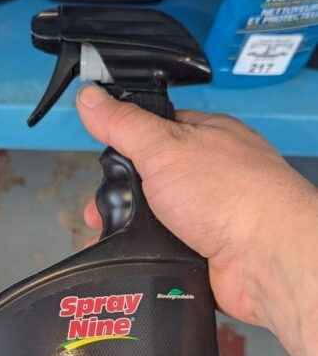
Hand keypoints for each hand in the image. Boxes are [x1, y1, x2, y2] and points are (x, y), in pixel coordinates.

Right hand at [77, 85, 317, 355]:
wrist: (264, 258)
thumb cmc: (233, 195)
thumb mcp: (164, 147)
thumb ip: (124, 124)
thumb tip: (91, 97)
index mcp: (205, 137)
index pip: (154, 131)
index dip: (123, 144)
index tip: (101, 160)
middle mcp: (209, 175)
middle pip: (150, 181)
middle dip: (121, 197)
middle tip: (99, 210)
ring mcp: (208, 215)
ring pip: (154, 220)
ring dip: (131, 229)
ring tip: (111, 235)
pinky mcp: (204, 251)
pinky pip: (163, 249)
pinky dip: (147, 253)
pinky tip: (139, 253)